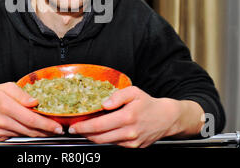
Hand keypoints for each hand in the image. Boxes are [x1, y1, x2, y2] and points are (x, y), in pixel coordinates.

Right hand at [0, 82, 63, 140]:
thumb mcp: (6, 87)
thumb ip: (22, 94)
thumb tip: (35, 102)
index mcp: (5, 106)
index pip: (30, 118)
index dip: (46, 124)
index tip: (57, 126)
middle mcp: (3, 120)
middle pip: (30, 129)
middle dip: (47, 131)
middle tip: (59, 129)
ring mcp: (1, 131)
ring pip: (25, 134)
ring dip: (39, 133)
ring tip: (50, 129)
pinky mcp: (0, 137)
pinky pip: (18, 136)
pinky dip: (28, 133)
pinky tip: (34, 129)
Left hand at [68, 86, 201, 147]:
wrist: (166, 118)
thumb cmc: (148, 103)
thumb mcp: (134, 92)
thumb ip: (117, 96)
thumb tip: (103, 103)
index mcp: (127, 117)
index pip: (99, 125)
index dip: (84, 127)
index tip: (74, 127)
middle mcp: (129, 132)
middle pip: (99, 137)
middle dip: (84, 134)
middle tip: (74, 129)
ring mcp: (131, 141)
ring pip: (106, 142)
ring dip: (93, 138)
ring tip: (85, 130)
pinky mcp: (134, 147)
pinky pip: (115, 144)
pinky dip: (105, 139)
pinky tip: (101, 132)